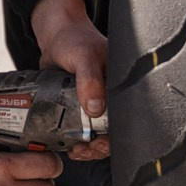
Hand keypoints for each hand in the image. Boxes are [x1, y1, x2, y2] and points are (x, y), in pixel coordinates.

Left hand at [30, 0, 108, 158]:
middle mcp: (113, 97)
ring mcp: (98, 103)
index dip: (116, 136)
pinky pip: (84, 129)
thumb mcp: (85, 56)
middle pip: (114, 132)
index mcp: (122, 86)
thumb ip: (90, 80)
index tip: (100, 143)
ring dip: (88, 147)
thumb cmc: (76, 39)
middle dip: (100, 146)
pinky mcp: (82, 107)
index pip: (128, 119)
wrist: (56, 35)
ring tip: (76, 150)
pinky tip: (69, 143)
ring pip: (99, 134)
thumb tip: (95, 107)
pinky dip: (77, 139)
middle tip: (84, 149)